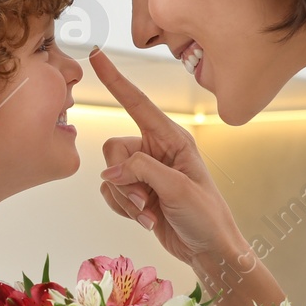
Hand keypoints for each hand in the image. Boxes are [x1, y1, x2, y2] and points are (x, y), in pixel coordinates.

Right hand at [89, 50, 241, 268]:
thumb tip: (109, 173)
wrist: (209, 251)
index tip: (96, 55)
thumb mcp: (177, 188)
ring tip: (149, 214)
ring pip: (110, 175)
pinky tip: (145, 219)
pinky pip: (110, 193)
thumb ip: (141, 171)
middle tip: (141, 200)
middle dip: (122, 178)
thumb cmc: (206, 216)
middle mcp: (156, 150)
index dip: (115, 79)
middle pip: (114, 148)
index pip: (137, 102)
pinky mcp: (136, 192)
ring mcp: (144, 172)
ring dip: (125, 199)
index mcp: (172, 139)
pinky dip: (122, 209)